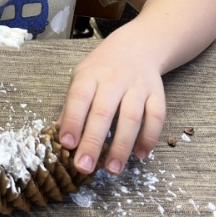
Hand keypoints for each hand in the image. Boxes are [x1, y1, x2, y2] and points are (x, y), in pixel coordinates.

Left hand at [56, 38, 165, 175]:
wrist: (135, 47)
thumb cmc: (101, 69)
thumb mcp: (81, 79)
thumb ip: (71, 107)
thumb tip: (58, 137)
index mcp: (90, 75)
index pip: (79, 98)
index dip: (72, 121)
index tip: (66, 144)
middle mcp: (114, 79)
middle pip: (103, 112)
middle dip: (93, 142)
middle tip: (84, 167)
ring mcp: (137, 86)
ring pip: (131, 117)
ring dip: (122, 146)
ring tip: (112, 169)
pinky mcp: (157, 93)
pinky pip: (156, 117)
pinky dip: (149, 137)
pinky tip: (140, 154)